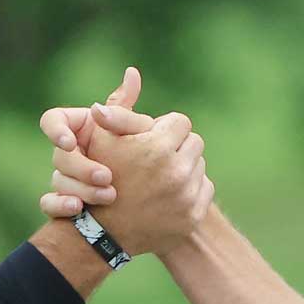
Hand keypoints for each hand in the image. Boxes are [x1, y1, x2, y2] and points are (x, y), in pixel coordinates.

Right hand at [37, 67, 142, 215]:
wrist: (140, 199)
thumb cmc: (135, 155)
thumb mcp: (132, 130)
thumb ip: (127, 108)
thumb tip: (132, 72)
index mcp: (76, 129)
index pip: (53, 120)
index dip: (56, 130)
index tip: (70, 142)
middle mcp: (65, 153)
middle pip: (59, 156)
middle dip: (82, 167)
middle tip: (107, 176)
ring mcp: (62, 178)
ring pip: (58, 181)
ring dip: (81, 188)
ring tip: (109, 195)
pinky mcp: (63, 202)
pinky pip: (50, 204)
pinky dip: (60, 205)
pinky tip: (78, 208)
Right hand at [65, 104, 210, 255]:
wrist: (101, 232)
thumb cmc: (99, 176)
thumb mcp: (103, 138)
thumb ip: (120, 105)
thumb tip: (133, 71)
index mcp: (157, 148)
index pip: (179, 122)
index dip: (162, 129)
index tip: (149, 140)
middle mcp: (176, 172)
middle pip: (193, 142)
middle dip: (176, 147)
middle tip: (155, 158)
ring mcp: (186, 196)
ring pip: (199, 165)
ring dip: (183, 167)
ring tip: (159, 176)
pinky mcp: (193, 215)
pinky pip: (204, 189)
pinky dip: (190, 190)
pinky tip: (167, 194)